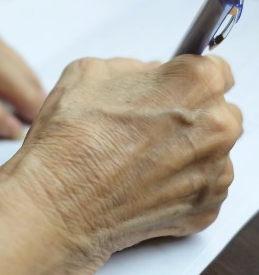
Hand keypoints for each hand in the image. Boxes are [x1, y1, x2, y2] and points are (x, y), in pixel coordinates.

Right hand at [8, 55, 241, 274]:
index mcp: (194, 85)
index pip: (216, 70)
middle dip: (189, 112)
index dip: (188, 78)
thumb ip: (130, 67)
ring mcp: (213, 172)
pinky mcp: (205, 207)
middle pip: (216, 110)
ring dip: (185, 148)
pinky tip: (144, 179)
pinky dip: (180, 181)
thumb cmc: (72, 142)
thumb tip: (145, 75)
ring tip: (140, 154)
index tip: (175, 87)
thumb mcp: (89, 72)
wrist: (59, 202)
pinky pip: (202, 184)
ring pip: (210, 149)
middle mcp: (215, 128)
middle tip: (149, 121)